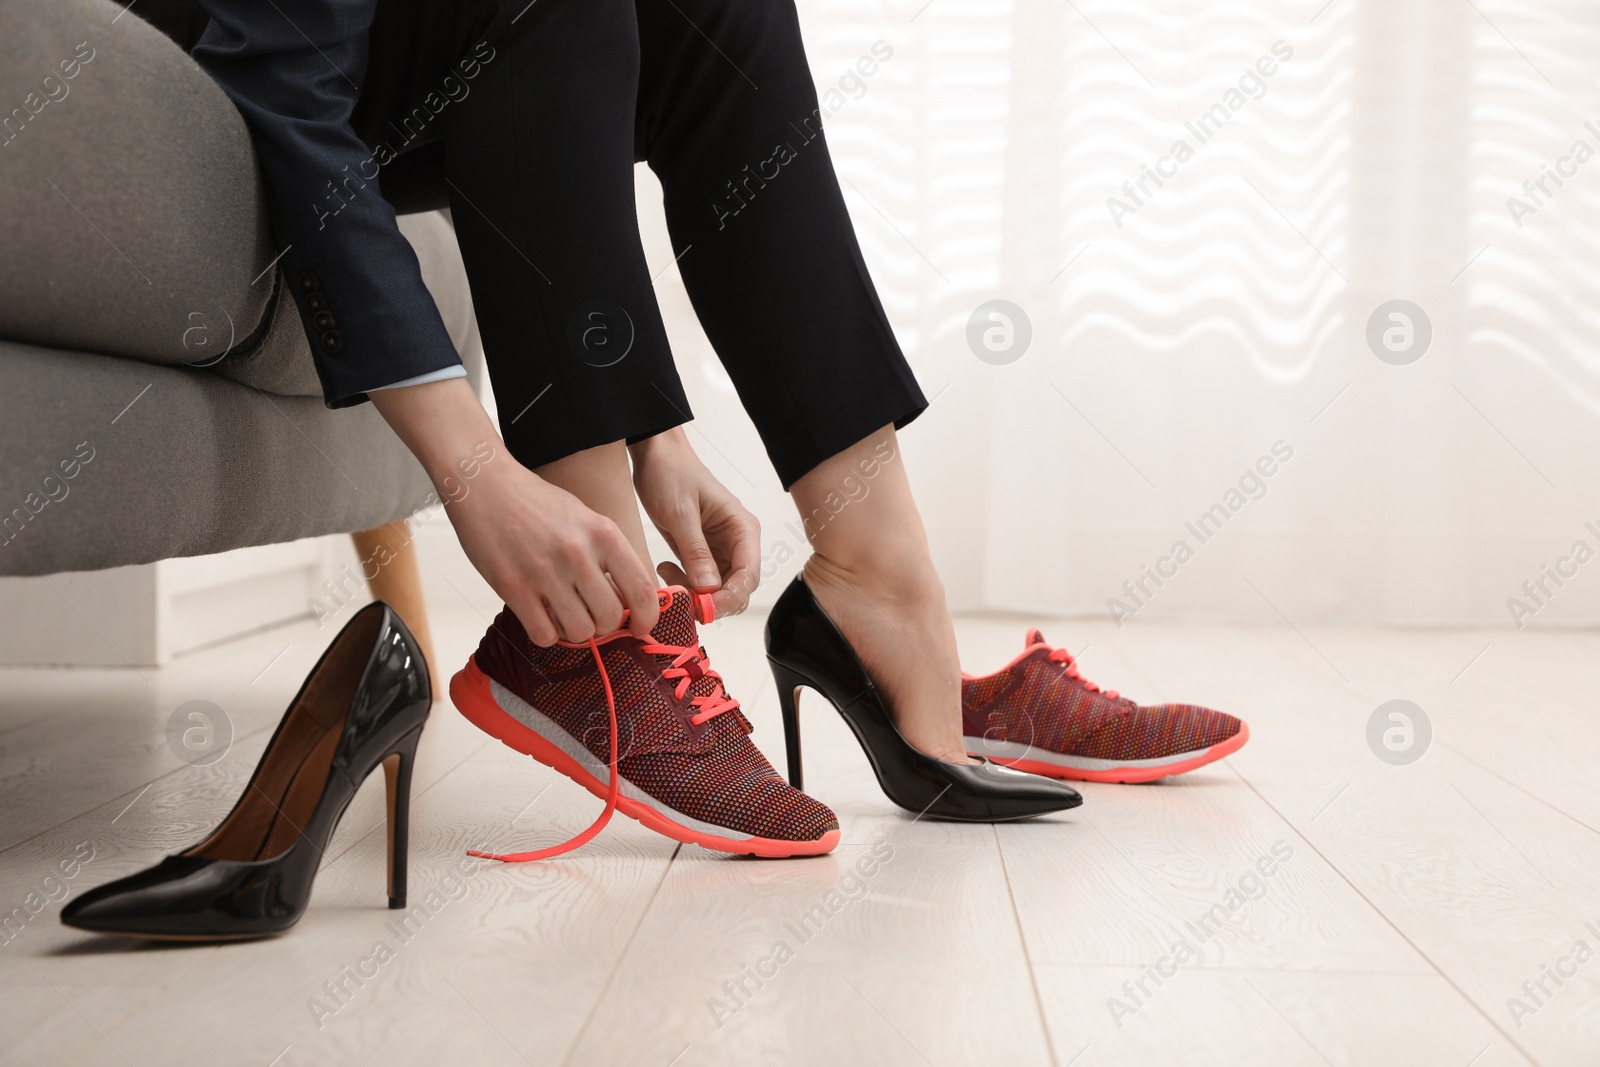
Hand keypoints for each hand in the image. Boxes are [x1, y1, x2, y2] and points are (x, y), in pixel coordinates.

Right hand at [449, 461, 659, 643]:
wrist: (485, 485)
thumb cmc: (537, 504)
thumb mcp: (585, 519)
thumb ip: (608, 556)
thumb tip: (626, 600)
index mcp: (603, 534)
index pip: (642, 590)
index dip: (647, 619)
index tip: (639, 628)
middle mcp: (578, 553)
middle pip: (610, 618)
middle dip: (604, 625)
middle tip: (590, 615)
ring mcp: (545, 572)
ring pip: (580, 632)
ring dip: (574, 631)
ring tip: (562, 613)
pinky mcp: (513, 587)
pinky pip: (544, 635)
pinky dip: (546, 634)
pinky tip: (540, 616)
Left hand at [629, 427, 760, 616]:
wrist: (655, 457)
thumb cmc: (671, 474)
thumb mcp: (680, 513)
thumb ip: (695, 551)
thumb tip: (709, 588)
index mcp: (742, 529)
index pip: (749, 575)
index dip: (730, 597)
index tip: (704, 608)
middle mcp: (737, 543)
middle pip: (737, 588)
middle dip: (712, 600)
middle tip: (682, 597)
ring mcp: (720, 550)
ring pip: (718, 590)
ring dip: (695, 594)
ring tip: (668, 574)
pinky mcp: (702, 554)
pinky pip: (701, 582)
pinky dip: (685, 585)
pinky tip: (666, 569)